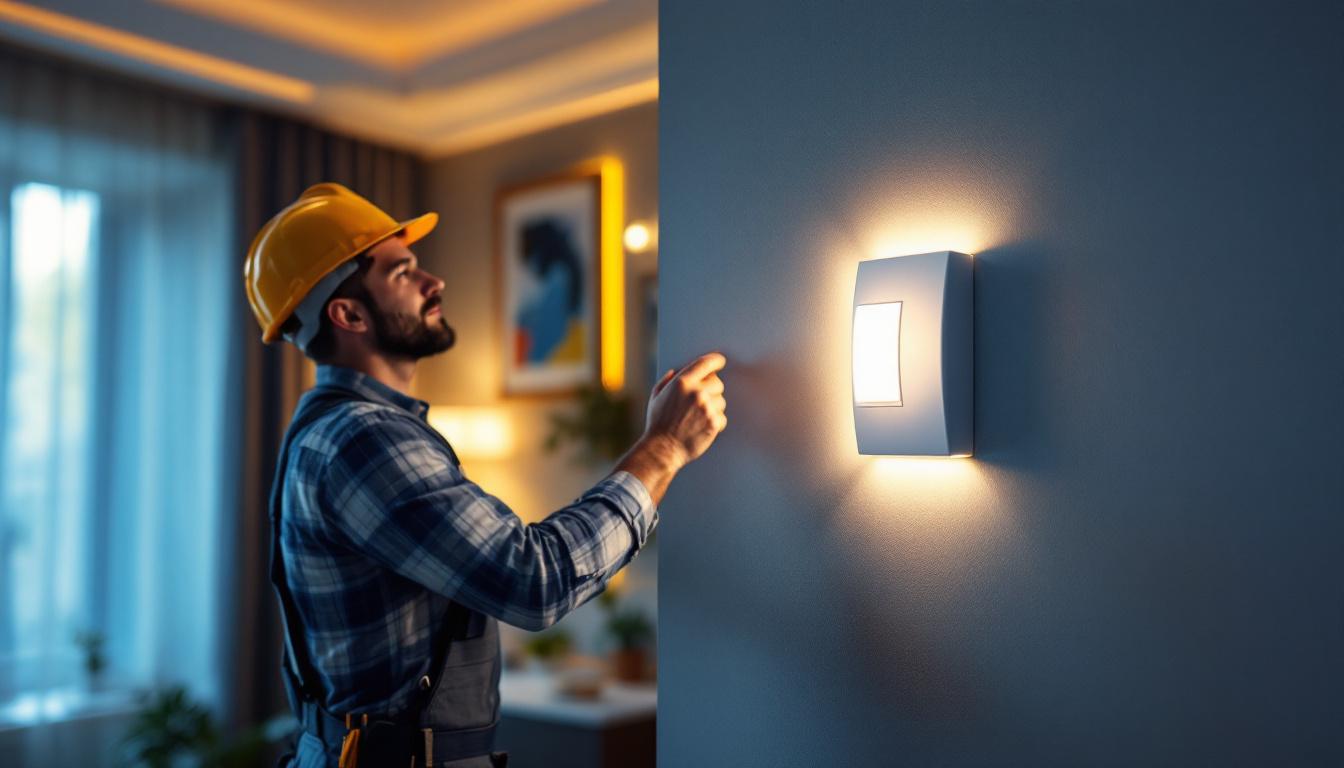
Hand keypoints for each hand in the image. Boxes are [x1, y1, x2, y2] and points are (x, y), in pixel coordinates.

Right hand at [643, 351, 727, 467]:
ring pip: (721, 400)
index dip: (716, 361)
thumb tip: (676, 372)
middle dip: (711, 389)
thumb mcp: (656, 397)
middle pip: (717, 382)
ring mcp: (707, 407)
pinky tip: (701, 427)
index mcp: (682, 382)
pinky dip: (715, 422)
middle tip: (701, 401)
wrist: (662, 449)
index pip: (706, 363)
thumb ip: (667, 381)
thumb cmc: (657, 423)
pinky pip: (722, 417)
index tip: (720, 361)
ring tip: (697, 417)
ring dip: (713, 407)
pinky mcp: (714, 422)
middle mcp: (696, 392)